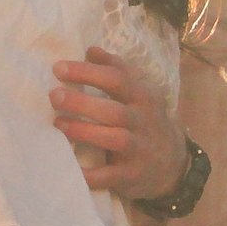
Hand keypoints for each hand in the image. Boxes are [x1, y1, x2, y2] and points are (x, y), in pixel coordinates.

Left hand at [51, 46, 187, 200]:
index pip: (117, 79)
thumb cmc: (146, 119)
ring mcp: (139, 149)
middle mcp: (143, 121)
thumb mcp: (140, 91)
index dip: (88, 73)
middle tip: (54, 96)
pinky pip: (108, 176)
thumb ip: (117, 69)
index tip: (58, 69)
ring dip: (83, 132)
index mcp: (144, 96)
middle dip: (82, 103)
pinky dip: (89, 174)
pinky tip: (69, 166)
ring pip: (113, 139)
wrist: (172, 164)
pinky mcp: (131, 175)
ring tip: (58, 123)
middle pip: (114, 110)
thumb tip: (90, 50)